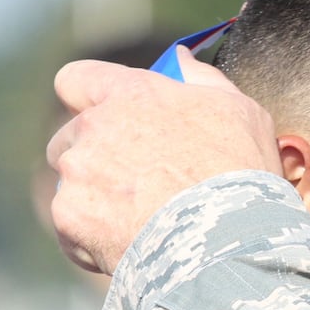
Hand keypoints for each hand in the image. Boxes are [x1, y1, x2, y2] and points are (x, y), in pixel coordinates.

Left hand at [47, 47, 280, 273]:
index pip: (76, 79)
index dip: (87, 99)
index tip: (105, 118)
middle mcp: (94, 128)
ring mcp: (78, 174)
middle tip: (133, 184)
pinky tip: (132, 250)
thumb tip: (180, 59)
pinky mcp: (70, 219)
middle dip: (92, 157)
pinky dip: (94, 242)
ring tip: (139, 225)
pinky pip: (70, 232)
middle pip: (69, 137)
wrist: (226, 241)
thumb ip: (203, 79)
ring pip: (70, 186)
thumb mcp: (241, 113)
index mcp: (132, 95)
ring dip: (94, 201)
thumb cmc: (240, 174)